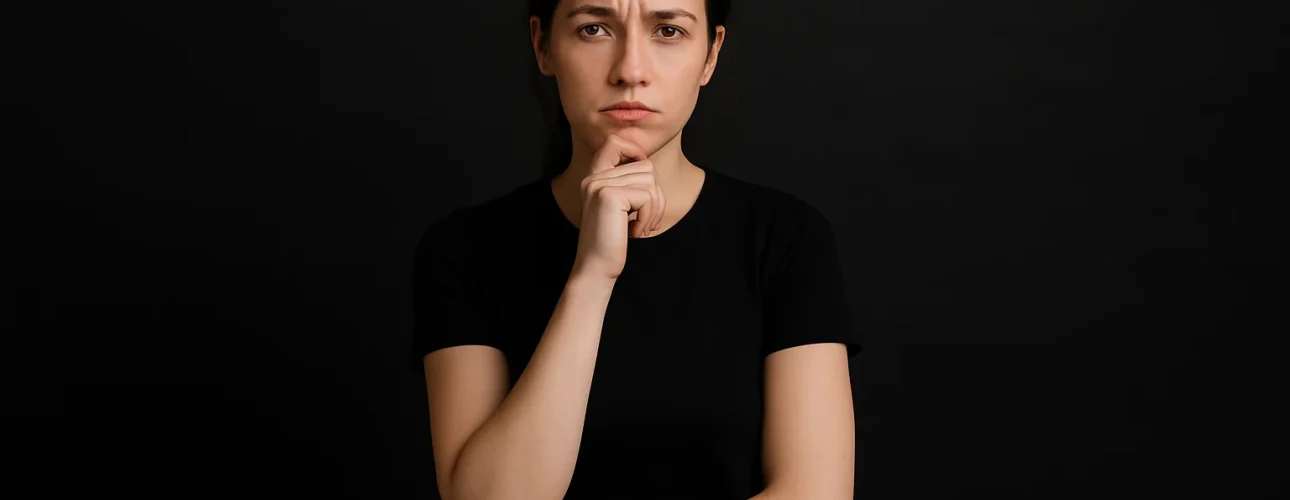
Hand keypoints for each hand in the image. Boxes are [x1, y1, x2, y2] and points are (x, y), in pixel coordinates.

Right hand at [569, 134, 666, 280]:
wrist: (596, 268)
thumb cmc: (612, 240)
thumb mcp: (621, 206)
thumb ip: (628, 182)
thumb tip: (647, 162)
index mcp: (594, 176)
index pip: (615, 141)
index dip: (636, 153)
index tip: (641, 184)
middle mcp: (593, 176)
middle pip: (646, 166)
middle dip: (655, 195)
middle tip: (645, 219)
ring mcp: (599, 184)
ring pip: (650, 181)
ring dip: (654, 209)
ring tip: (640, 226)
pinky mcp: (609, 196)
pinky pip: (648, 196)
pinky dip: (649, 217)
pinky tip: (635, 232)